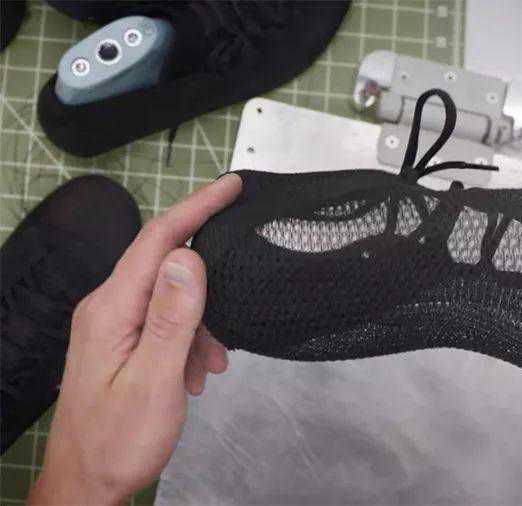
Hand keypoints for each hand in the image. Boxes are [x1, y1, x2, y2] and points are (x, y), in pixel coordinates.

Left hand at [29, 174, 241, 504]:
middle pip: (164, 261)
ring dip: (201, 321)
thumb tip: (188, 258)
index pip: (158, 241)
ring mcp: (112, 325)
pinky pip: (164, 322)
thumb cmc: (117, 441)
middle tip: (243, 259)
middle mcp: (107, 308)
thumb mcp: (155, 380)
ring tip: (213, 363)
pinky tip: (199, 371)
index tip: (230, 187)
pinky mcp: (120, 342)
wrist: (86, 483)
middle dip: (208, 266)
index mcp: (112, 309)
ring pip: (170, 297)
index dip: (197, 207)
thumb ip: (172, 317)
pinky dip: (189, 339)